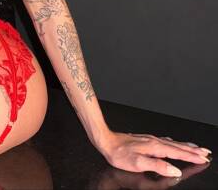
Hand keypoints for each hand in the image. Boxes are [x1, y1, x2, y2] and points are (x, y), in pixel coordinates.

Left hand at [97, 130, 211, 177]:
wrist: (106, 141)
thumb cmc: (120, 153)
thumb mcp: (138, 163)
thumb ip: (158, 166)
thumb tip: (175, 170)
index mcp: (155, 147)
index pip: (178, 153)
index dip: (191, 157)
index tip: (203, 159)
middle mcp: (155, 141)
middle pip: (178, 146)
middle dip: (193, 150)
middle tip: (206, 152)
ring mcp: (151, 140)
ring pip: (173, 143)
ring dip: (185, 146)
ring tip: (195, 148)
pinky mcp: (146, 140)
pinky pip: (165, 141)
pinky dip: (174, 143)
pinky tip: (173, 143)